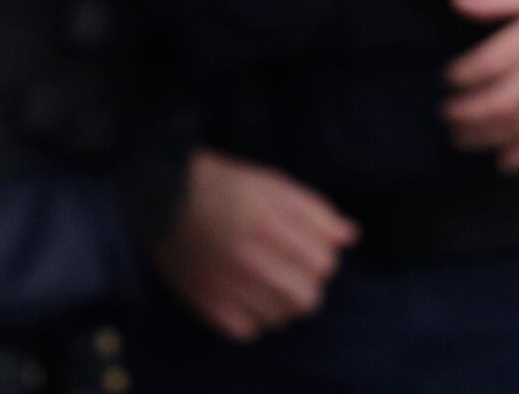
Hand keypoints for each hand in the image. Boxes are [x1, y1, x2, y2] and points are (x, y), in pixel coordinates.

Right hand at [150, 150, 356, 342]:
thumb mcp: (278, 186)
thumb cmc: (230, 187)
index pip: (324, 265)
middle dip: (309, 286)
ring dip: (283, 303)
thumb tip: (350, 237)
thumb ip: (317, 213)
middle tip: (294, 272)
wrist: (169, 198)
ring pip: (280, 318)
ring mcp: (227, 285)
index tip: (311, 251)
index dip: (324, 260)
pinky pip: (247, 332)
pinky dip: (254, 320)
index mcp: (273, 225)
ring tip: (271, 283)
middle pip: (307, 299)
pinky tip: (249, 299)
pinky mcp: (206, 303)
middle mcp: (251, 259)